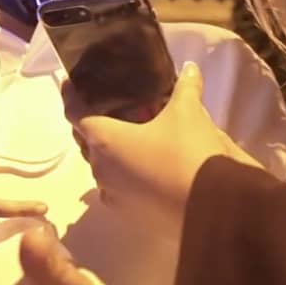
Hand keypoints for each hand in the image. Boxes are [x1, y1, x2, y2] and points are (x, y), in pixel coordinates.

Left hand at [71, 61, 262, 237]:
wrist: (217, 210)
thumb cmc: (190, 153)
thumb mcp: (188, 113)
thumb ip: (185, 88)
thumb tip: (190, 68)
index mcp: (104, 140)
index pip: (74, 114)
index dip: (70, 97)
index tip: (68, 84)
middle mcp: (100, 169)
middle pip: (88, 141)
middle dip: (95, 125)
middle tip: (111, 109)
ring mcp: (113, 195)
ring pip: (102, 167)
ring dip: (111, 153)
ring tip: (130, 138)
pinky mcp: (130, 217)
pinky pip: (118, 190)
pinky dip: (125, 176)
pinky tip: (143, 168)